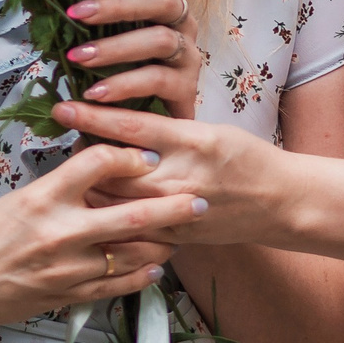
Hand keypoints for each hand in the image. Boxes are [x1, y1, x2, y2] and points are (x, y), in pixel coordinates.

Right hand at [0, 142, 207, 327]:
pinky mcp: (70, 294)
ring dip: (163, 243)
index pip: (97, 163)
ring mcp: (69, 267)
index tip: (148, 156)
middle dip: (172, 206)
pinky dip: (142, 276)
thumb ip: (58, 189)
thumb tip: (97, 175)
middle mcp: (61, 231)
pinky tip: (157, 267)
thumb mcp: (16, 200)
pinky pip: (117, 285)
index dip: (128, 155)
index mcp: (43, 197)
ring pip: (133, 253)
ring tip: (183, 234)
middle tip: (199, 200)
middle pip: (131, 213)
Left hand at [48, 101, 278, 247]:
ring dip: (91, 188)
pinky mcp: (176, 235)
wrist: (281, 201)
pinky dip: (110, 219)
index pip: (129, 126)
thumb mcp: (209, 131)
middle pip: (113, 168)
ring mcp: (177, 210)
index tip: (62, 108)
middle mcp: (180, 176)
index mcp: (190, 140)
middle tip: (67, 143)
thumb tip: (121, 123)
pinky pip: (132, 229)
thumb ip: (167, 130)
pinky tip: (96, 210)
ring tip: (77, 176)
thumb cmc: (246, 158)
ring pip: (116, 201)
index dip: (91, 116)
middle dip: (83, 156)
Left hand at [62, 0, 202, 120]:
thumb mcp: (103, 39)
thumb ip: (87, 15)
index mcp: (166, 6)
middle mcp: (184, 25)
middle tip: (76, 13)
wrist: (148, 127)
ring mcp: (189, 56)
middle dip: (118, 4)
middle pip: (163, 1)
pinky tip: (96, 93)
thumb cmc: (121, 72)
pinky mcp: (187, 89)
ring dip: (116, 47)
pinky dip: (124, 84)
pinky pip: (157, 80)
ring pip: (160, 40)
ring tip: (79, 58)